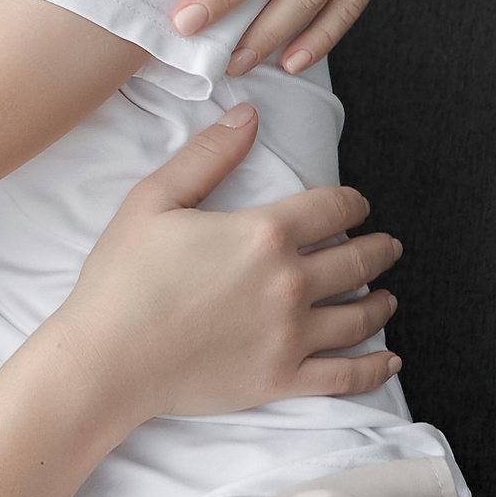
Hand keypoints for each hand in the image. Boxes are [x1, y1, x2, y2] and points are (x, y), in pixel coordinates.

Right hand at [57, 106, 402, 420]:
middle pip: (357, 261)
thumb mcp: (154, 201)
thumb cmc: (123, 279)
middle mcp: (289, 283)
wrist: (108, 358)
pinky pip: (347, 375)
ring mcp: (290, 335)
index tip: (357, 206)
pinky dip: (375, 367)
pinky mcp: (282, 379)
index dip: (353, 203)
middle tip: (386, 247)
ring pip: (360, 317)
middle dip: (378, 249)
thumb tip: (248, 116)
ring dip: (381, 303)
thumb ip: (207, 156)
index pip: (332, 209)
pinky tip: (388, 359)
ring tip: (386, 297)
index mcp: (263, 234)